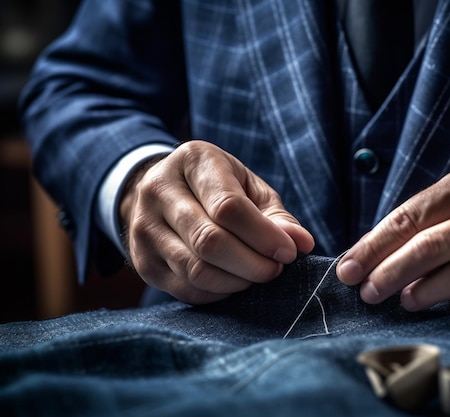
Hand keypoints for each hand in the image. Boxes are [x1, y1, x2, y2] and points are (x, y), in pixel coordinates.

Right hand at [120, 140, 314, 303]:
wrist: (164, 192)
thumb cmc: (218, 188)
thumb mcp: (249, 188)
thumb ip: (277, 216)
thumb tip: (302, 244)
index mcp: (193, 161)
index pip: (228, 207)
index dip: (263, 236)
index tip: (288, 253)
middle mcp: (159, 191)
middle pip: (209, 241)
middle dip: (252, 264)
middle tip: (275, 269)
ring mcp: (144, 228)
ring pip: (196, 270)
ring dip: (237, 281)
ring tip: (256, 274)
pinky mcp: (142, 261)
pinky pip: (185, 289)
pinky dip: (218, 293)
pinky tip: (234, 282)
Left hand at [337, 166, 449, 309]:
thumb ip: (423, 224)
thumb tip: (370, 256)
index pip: (409, 216)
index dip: (373, 246)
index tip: (348, 269)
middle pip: (429, 243)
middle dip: (388, 271)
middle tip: (366, 292)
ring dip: (421, 290)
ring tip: (399, 301)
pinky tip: (435, 301)